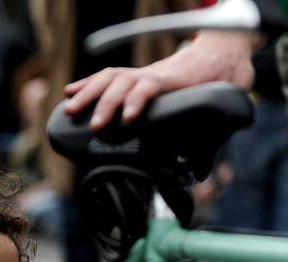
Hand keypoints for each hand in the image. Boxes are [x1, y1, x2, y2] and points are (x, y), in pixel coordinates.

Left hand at [64, 31, 257, 129]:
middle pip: (107, 80)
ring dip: (106, 102)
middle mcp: (142, 77)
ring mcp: (155, 77)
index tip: (68, 99)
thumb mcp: (169, 109)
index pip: (107, 80)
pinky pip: (149, 87)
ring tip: (96, 125)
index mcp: (138, 82)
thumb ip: (161, 131)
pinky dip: (136, 100)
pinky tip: (128, 117)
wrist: (225, 63)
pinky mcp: (171, 80)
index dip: (87, 88)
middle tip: (70, 113)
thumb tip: (178, 166)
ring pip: (122, 82)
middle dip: (86, 96)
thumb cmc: (196, 88)